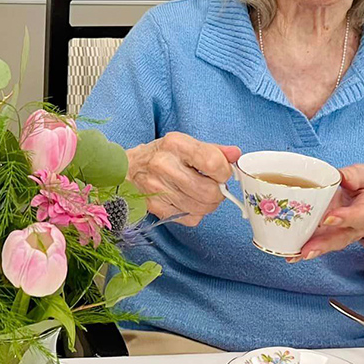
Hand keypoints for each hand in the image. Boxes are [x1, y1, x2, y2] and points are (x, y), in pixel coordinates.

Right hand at [127, 132, 241, 225]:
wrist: (127, 169)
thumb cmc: (161, 155)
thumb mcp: (185, 144)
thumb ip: (213, 150)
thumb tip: (236, 155)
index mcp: (175, 145)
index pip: (213, 163)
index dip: (224, 172)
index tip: (220, 173)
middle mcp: (164, 166)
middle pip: (209, 192)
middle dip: (218, 193)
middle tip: (213, 187)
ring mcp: (157, 189)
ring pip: (201, 208)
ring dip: (208, 205)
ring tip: (201, 194)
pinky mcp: (155, 207)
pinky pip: (189, 218)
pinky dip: (195, 213)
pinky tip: (188, 202)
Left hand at [293, 164, 363, 261]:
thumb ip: (356, 175)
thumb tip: (339, 175)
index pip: (359, 215)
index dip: (344, 217)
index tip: (328, 218)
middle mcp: (356, 226)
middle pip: (340, 237)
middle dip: (323, 244)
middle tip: (307, 249)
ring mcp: (343, 234)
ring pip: (328, 244)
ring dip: (312, 250)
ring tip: (295, 255)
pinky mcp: (330, 236)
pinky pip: (319, 244)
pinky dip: (303, 250)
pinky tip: (290, 254)